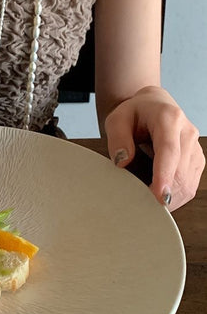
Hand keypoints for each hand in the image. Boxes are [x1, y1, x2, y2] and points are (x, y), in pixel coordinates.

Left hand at [104, 86, 204, 210]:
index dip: (165, 175)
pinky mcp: (196, 160)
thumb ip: (118, 138)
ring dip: (169, 197)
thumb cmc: (135, 113)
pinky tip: (158, 197)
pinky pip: (189, 185)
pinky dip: (175, 196)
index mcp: (169, 118)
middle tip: (141, 207)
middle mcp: (188, 132)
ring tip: (147, 203)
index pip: (169, 151)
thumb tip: (122, 161)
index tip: (159, 196)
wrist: (153, 106)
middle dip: (164, 193)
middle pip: (181, 171)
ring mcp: (195, 147)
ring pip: (188, 182)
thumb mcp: (117, 119)